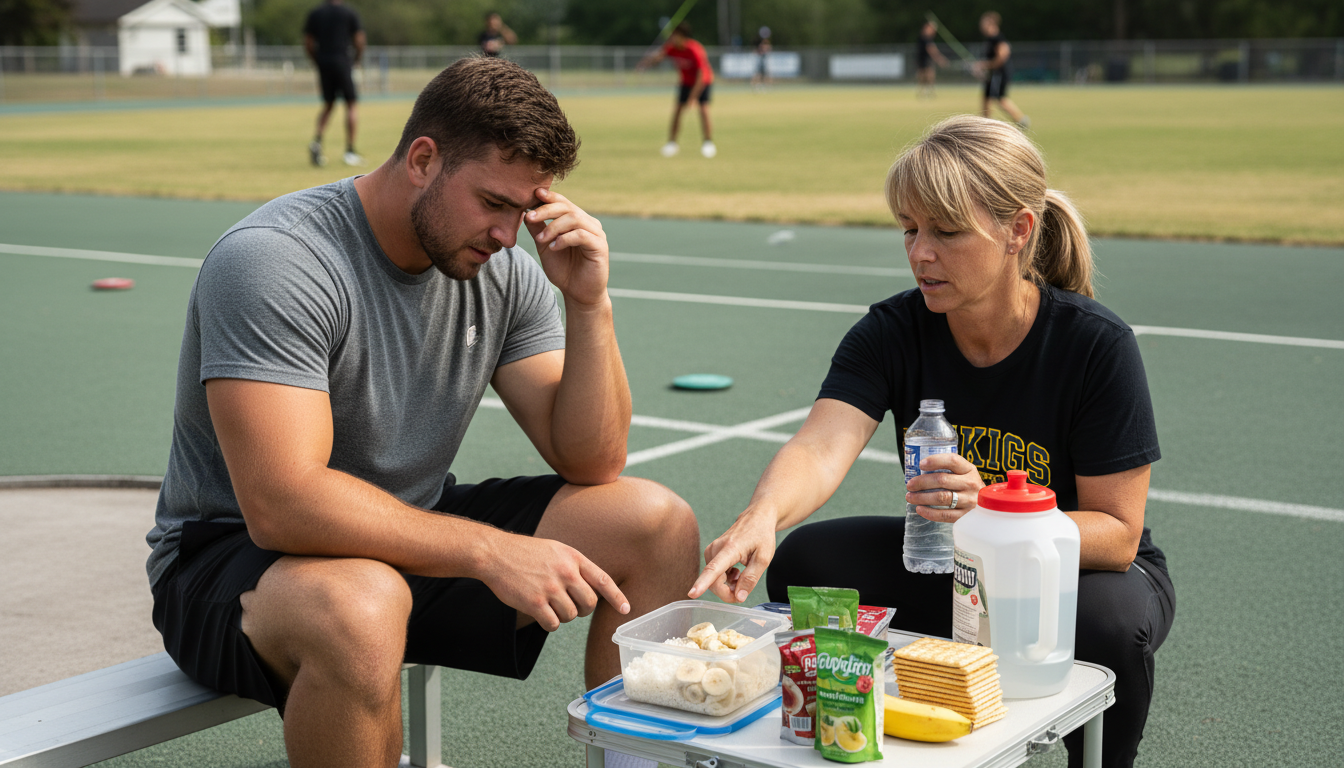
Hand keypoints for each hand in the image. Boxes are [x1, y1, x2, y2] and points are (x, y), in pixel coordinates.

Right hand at [477, 532, 629, 631]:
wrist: (495, 554)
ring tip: (549, 604)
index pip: (603, 580)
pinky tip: (541, 614)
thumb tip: (590, 588)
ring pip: (571, 616)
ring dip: (562, 616)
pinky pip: (553, 624)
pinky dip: (549, 623)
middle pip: (589, 604)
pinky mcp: (535, 603)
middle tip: (569, 605)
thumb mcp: (556, 550)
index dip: (617, 597)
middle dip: (582, 610)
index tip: (626, 609)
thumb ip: (574, 566)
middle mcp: (566, 573)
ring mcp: (550, 588)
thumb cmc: (525, 553)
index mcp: (573, 558)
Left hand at [524, 188, 609, 306]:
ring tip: (540, 239)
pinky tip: (553, 247)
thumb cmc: (564, 270)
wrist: (578, 293)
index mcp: (578, 221)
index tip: (534, 195)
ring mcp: (596, 234)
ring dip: (553, 227)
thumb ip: (538, 229)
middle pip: (568, 207)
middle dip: (546, 210)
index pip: (563, 202)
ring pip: (574, 218)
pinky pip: (581, 235)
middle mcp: (589, 224)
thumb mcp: (545, 246)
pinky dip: (564, 239)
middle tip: (529, 217)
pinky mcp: (600, 246)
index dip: (550, 197)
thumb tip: (525, 212)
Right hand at [688, 507, 776, 603]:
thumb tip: (739, 598)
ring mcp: (711, 550)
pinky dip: (725, 579)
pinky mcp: (711, 553)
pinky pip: (714, 574)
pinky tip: (736, 572)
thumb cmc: (761, 535)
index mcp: (730, 548)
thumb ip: (750, 579)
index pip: (713, 569)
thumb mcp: (763, 558)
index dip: (703, 583)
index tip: (692, 593)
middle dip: (727, 593)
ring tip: (742, 575)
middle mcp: (716, 548)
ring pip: (714, 580)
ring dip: (727, 585)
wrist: (756, 518)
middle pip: (714, 581)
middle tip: (743, 593)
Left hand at [905, 453, 983, 523]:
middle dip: (922, 482)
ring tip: (910, 497)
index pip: (952, 460)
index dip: (935, 461)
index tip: (921, 464)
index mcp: (969, 469)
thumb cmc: (967, 486)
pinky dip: (929, 513)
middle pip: (942, 480)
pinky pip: (945, 515)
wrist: (987, 505)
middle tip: (909, 485)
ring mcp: (969, 500)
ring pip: (942, 497)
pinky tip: (919, 509)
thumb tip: (918, 471)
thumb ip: (947, 470)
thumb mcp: (964, 473)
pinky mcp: (966, 516)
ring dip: (922, 497)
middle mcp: (971, 484)